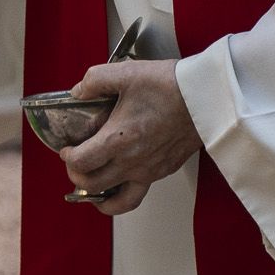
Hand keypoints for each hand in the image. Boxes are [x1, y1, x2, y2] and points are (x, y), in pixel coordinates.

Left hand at [59, 59, 200, 215]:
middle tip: (75, 162)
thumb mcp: (125, 72)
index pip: (81, 163)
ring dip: (98, 196)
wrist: (207, 97)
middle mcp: (133, 161)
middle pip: (92, 185)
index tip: (66, 148)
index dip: (67, 158)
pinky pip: (138, 193)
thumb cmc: (170, 86)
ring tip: (92, 186)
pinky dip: (122, 193)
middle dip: (76, 176)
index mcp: (119, 139)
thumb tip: (78, 91)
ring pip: (117, 201)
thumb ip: (93, 80)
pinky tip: (120, 177)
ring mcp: (150, 170)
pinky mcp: (165, 170)